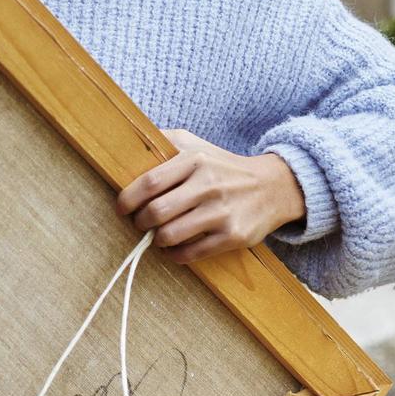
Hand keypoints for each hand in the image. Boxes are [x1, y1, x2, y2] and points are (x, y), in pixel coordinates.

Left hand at [115, 129, 305, 263]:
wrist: (272, 186)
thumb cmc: (222, 167)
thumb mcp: (195, 145)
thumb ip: (163, 140)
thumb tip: (128, 140)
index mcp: (195, 161)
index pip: (150, 182)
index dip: (128, 198)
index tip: (122, 207)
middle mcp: (208, 185)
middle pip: (157, 212)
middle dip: (140, 222)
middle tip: (140, 223)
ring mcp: (221, 212)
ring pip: (171, 235)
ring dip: (156, 240)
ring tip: (157, 236)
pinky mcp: (233, 236)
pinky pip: (192, 253)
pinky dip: (175, 255)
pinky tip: (173, 249)